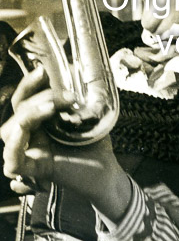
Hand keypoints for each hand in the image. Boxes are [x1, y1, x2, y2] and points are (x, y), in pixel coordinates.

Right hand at [1, 66, 132, 220]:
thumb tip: (74, 69)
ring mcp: (31, 152)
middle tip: (69, 97)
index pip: (24, 99)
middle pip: (18, 110)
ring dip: (28, 115)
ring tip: (51, 109)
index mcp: (39, 121)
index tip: (42, 70)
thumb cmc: (95, 144)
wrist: (107, 171)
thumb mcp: (88, 114)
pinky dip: (14, 146)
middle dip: (40, 97)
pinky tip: (22, 130)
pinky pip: (13, 162)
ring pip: (9, 131)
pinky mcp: (35, 170)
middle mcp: (31, 135)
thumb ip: (77, 96)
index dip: (29, 84)